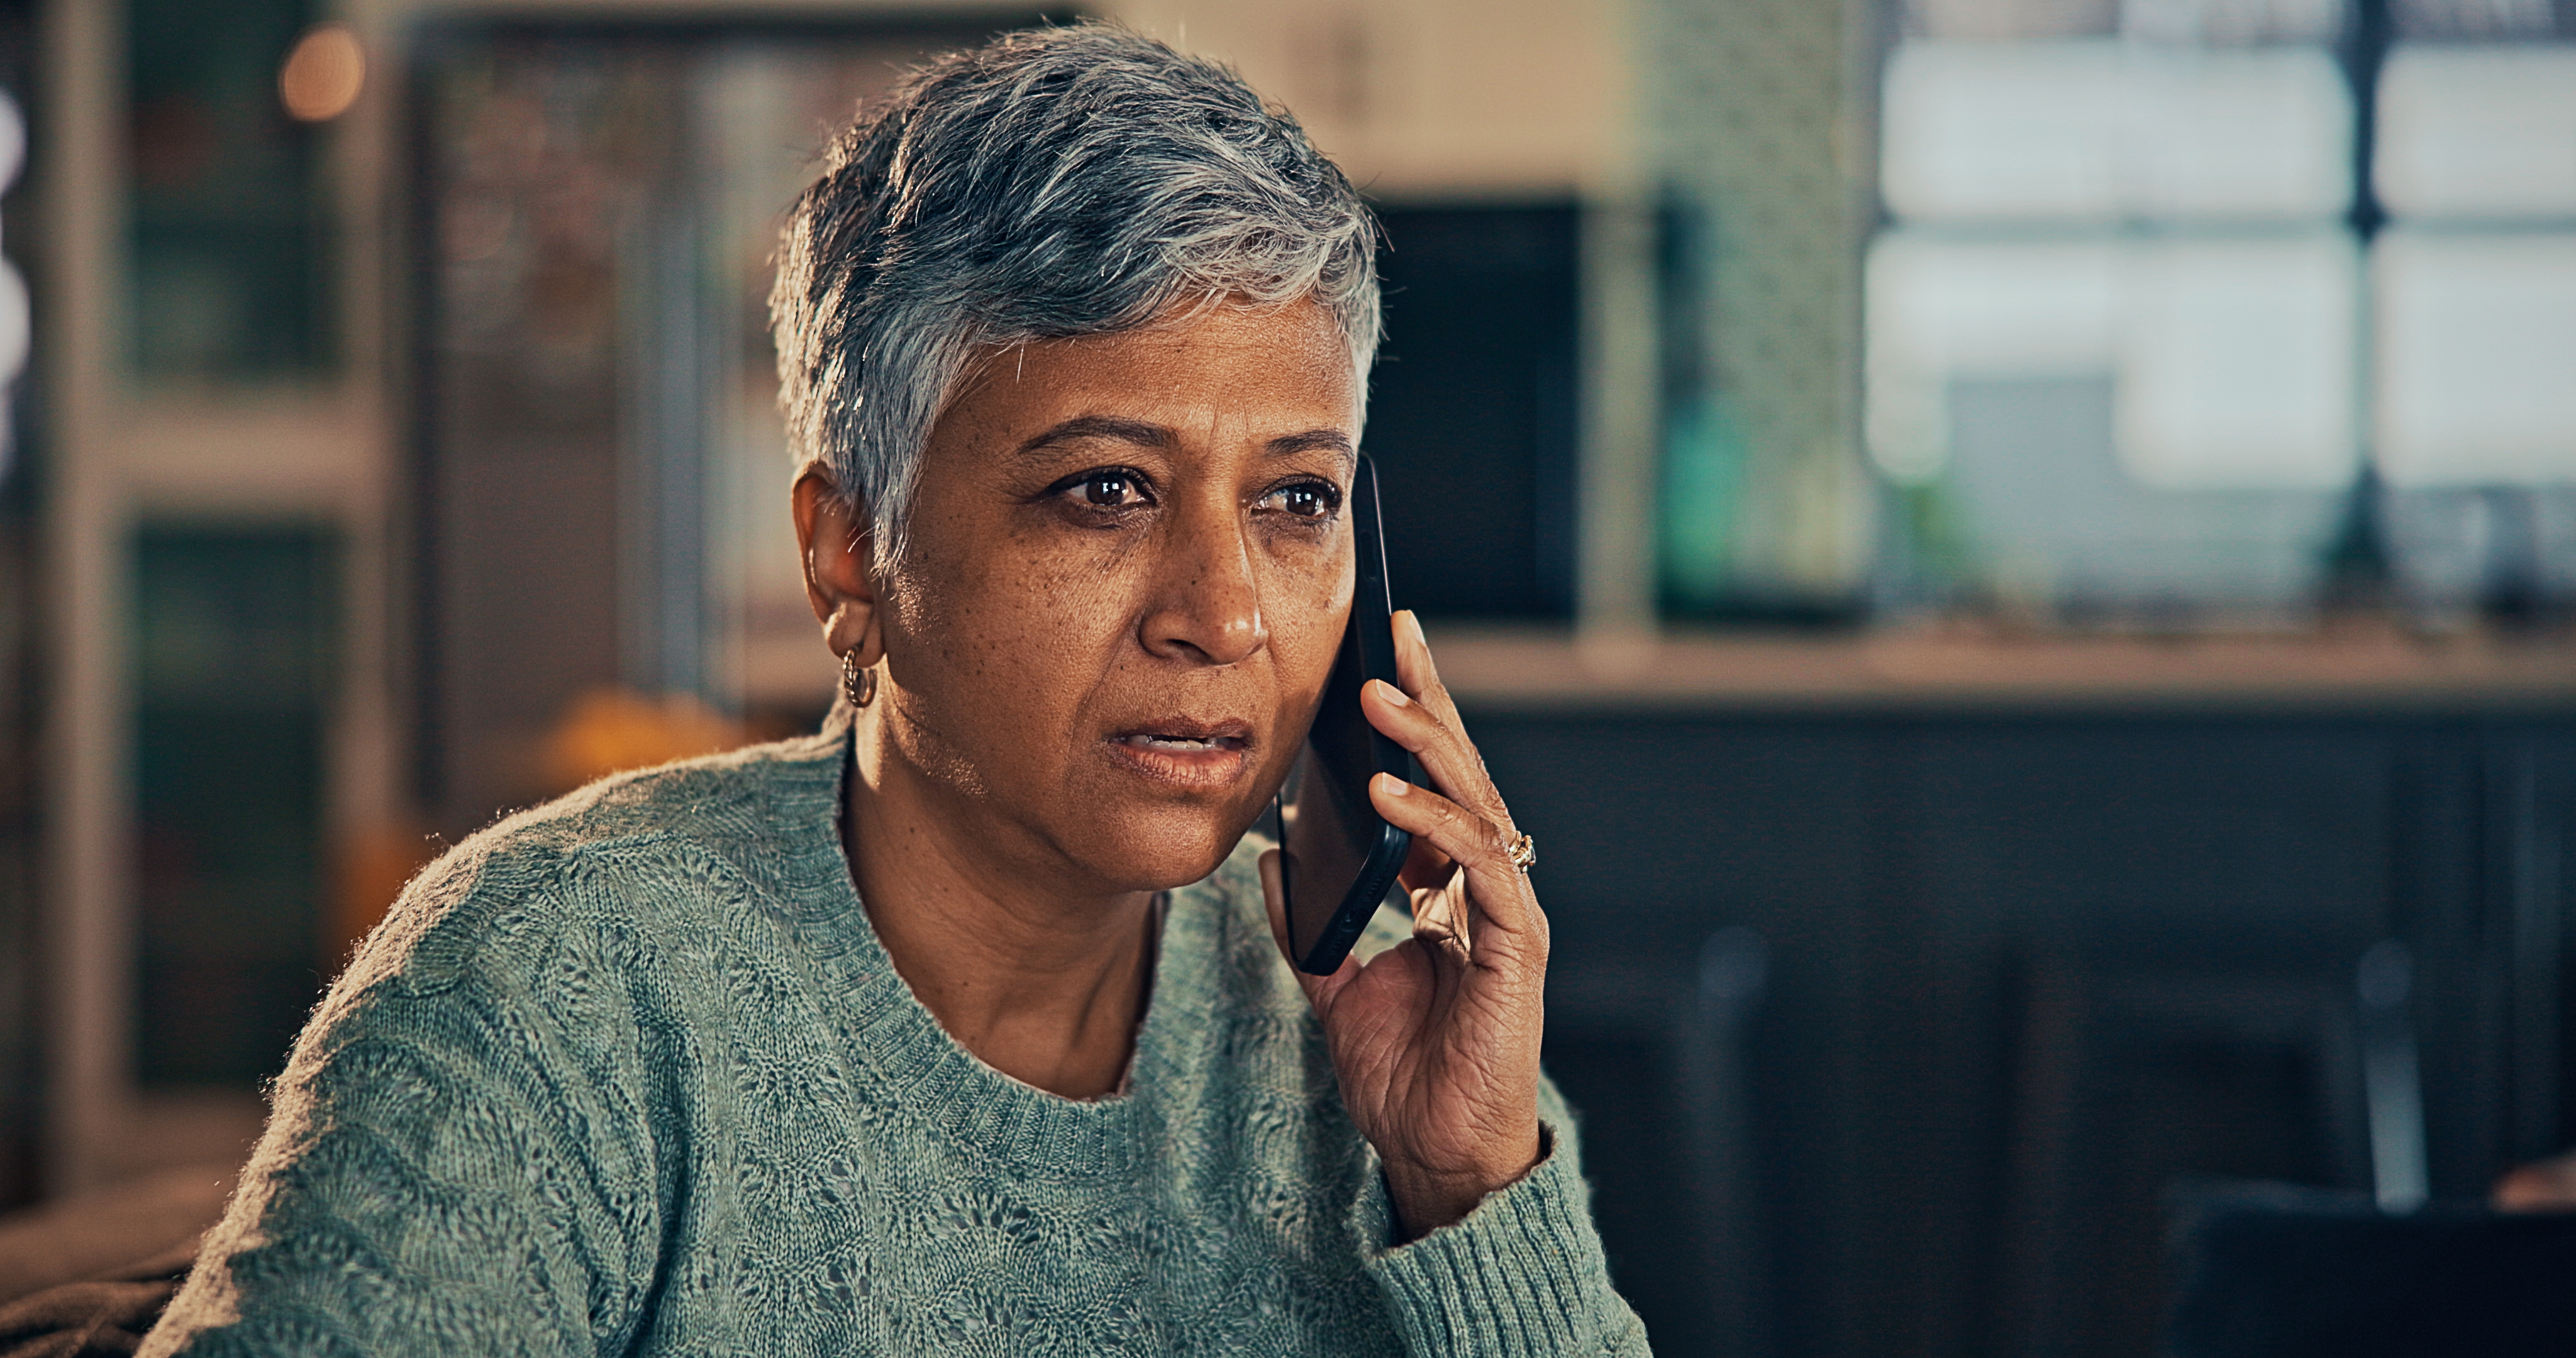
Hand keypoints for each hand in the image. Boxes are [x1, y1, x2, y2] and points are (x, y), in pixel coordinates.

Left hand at [1259, 610, 1547, 1240]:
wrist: (1435, 1151)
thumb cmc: (1404, 1074)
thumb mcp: (1335, 983)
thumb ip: (1310, 921)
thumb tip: (1272, 856)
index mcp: (1448, 889)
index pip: (1433, 784)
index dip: (1409, 720)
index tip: (1375, 658)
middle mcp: (1484, 888)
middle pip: (1462, 772)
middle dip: (1428, 700)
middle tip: (1394, 634)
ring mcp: (1506, 913)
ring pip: (1475, 801)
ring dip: (1424, 745)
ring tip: (1377, 700)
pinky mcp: (1515, 945)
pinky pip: (1479, 864)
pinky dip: (1435, 822)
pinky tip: (1389, 793)